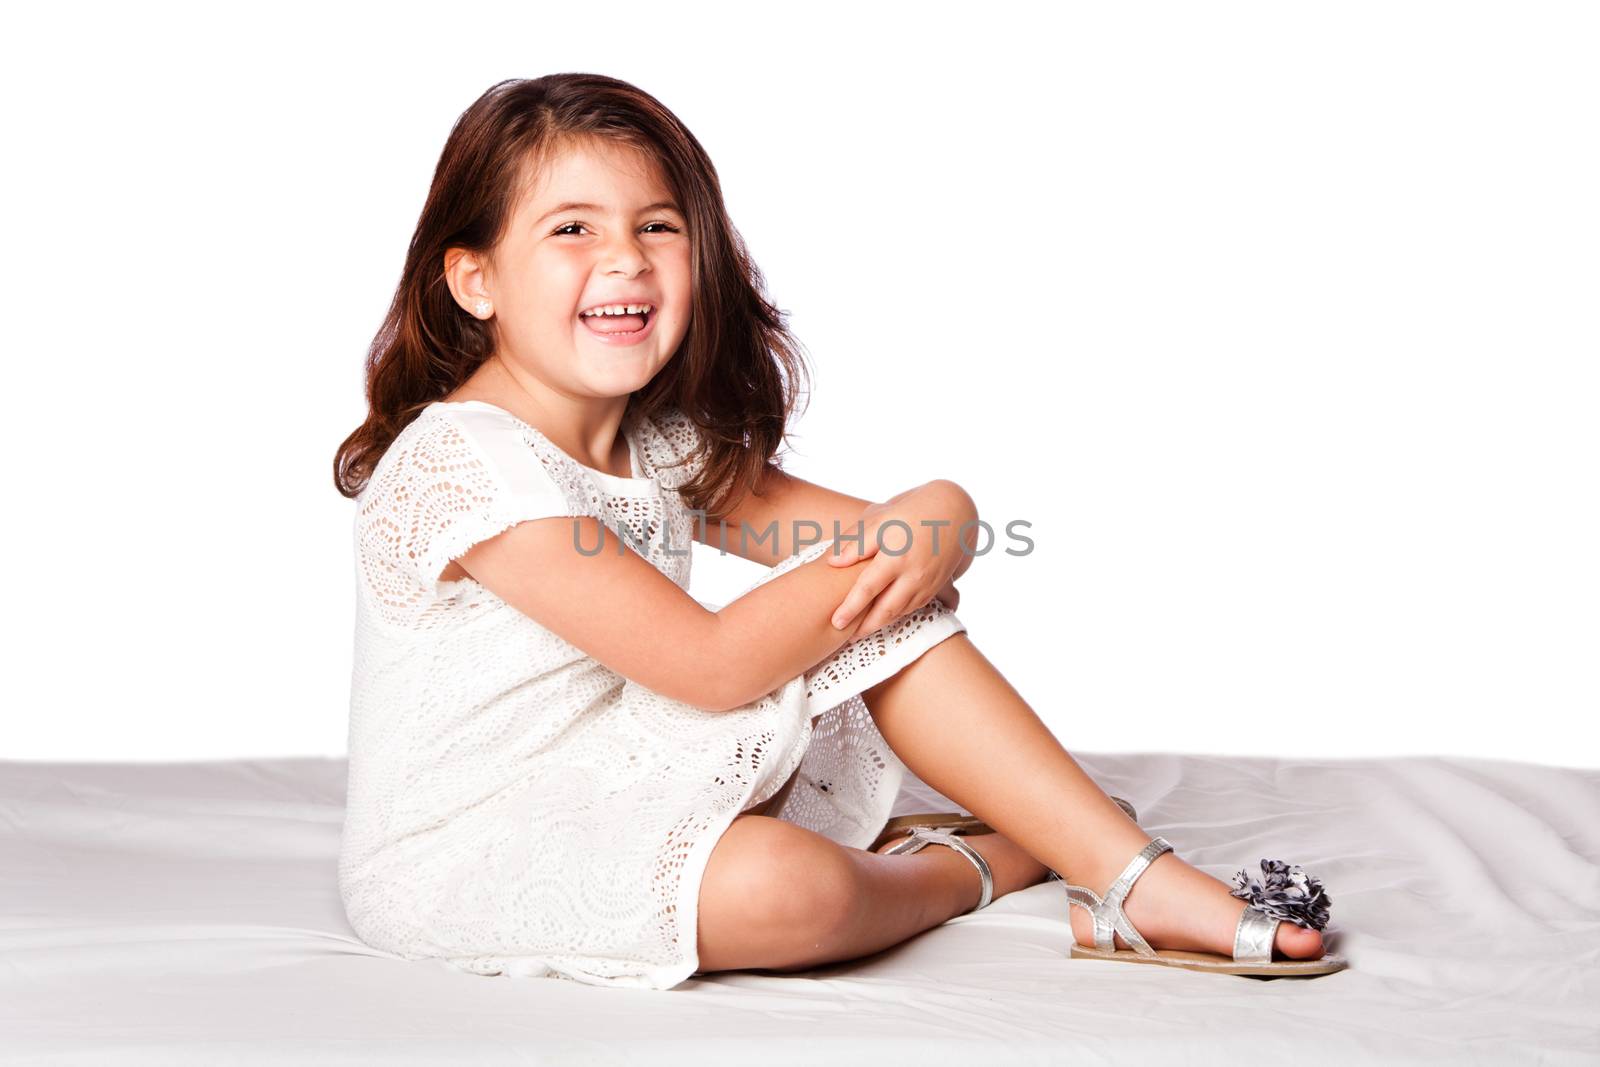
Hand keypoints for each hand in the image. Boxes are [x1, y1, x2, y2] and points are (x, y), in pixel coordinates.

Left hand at [826, 481, 974, 639]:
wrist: (954, 512)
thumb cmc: (911, 511)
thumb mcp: (881, 518)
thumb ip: (857, 543)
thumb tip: (833, 562)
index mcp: (896, 556)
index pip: (867, 588)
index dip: (850, 608)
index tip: (835, 622)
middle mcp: (913, 574)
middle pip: (885, 610)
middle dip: (865, 628)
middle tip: (845, 639)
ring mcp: (927, 582)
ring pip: (900, 612)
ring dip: (880, 625)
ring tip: (860, 632)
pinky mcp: (936, 586)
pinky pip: (914, 607)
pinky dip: (897, 616)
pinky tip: (884, 618)